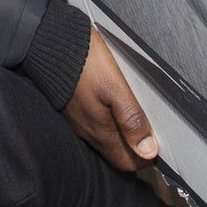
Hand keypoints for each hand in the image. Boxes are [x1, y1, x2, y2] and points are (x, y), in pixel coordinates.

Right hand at [64, 28, 158, 171]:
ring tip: (136, 121)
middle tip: (151, 134)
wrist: (48, 42)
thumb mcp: (116, 89)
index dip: (144, 159)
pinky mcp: (72, 107)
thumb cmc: (84, 63)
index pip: (127, 163)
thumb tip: (148, 150)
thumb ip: (132, 119)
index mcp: (101, 132)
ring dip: (122, 137)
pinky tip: (114, 109)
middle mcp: (89, 132)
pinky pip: (94, 126)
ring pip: (105, 141)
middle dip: (134, 150)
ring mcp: (79, 120)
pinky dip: (109, 124)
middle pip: (116, 154)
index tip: (157, 146)